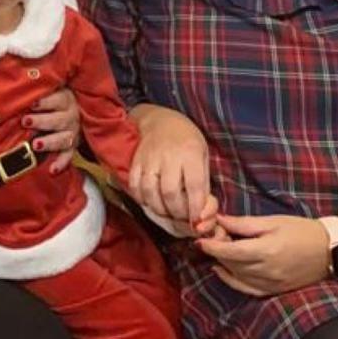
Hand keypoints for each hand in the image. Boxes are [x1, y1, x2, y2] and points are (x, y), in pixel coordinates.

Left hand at [24, 86, 79, 173]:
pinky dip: (61, 163)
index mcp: (66, 99)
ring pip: (64, 139)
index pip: (58, 99)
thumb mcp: (53, 89)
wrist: (79, 111)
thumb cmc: (56, 98)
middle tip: (26, 121)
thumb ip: (39, 87)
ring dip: (50, 142)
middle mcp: (72, 116)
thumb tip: (17, 82)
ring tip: (35, 145)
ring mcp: (73, 132)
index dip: (45, 102)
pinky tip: (52, 170)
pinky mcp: (73, 146)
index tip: (32, 103)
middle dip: (42, 121)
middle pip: (59, 120)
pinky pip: (68, 156)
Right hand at [129, 109, 210, 228]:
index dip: (195, 207)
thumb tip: (201, 209)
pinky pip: (134, 185)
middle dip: (177, 211)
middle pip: (170, 192)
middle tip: (182, 217)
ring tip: (167, 211)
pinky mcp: (135, 161)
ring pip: (150, 191)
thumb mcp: (203, 154)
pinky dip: (141, 199)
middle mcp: (168, 156)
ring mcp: (149, 158)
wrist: (160, 120)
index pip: (194, 186)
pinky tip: (150, 202)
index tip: (197, 219)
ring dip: (159, 208)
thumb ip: (202, 181)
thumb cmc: (186, 139)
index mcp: (190, 153)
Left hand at [197, 213, 330, 295]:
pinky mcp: (275, 291)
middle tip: (211, 238)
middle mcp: (267, 271)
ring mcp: (271, 284)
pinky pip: (247, 289)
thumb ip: (244, 223)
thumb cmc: (301, 230)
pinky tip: (223, 271)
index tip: (198, 239)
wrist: (330, 250)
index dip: (212, 246)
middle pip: (231, 264)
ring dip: (223, 264)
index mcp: (266, 251)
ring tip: (217, 251)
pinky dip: (232, 281)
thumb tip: (219, 220)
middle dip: (217, 252)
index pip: (231, 252)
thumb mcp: (272, 221)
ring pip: (237, 277)